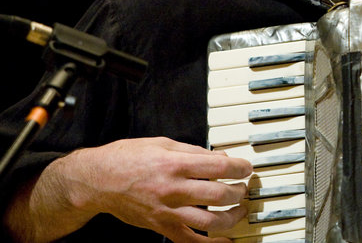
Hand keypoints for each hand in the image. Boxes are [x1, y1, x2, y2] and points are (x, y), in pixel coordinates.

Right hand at [58, 137, 252, 241]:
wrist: (98, 181)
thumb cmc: (128, 158)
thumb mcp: (164, 143)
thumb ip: (195, 151)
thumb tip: (221, 157)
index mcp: (175, 164)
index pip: (219, 168)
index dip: (240, 168)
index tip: (247, 168)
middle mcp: (173, 189)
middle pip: (218, 194)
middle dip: (239, 191)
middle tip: (243, 187)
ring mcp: (167, 211)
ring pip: (209, 221)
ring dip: (232, 216)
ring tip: (239, 209)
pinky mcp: (160, 227)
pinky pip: (189, 241)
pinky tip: (226, 240)